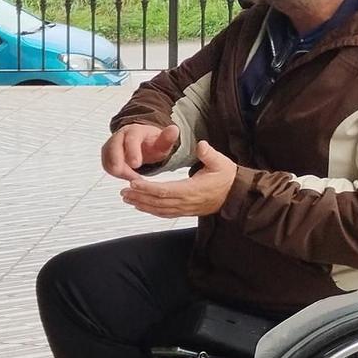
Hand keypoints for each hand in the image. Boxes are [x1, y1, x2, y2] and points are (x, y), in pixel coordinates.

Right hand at [102, 122, 179, 179]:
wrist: (142, 142)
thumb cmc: (151, 143)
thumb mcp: (162, 142)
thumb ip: (167, 138)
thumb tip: (174, 129)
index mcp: (134, 131)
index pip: (130, 139)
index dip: (132, 152)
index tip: (136, 164)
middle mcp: (119, 136)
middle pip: (112, 148)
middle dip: (118, 163)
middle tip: (127, 176)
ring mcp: (111, 145)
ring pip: (108, 159)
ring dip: (119, 171)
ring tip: (134, 178)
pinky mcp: (107, 155)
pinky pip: (107, 166)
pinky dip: (117, 173)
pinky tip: (128, 176)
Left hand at [122, 141, 238, 219]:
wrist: (235, 196)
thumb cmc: (227, 177)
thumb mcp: (221, 162)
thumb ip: (209, 154)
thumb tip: (200, 145)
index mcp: (192, 189)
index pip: (165, 190)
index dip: (148, 188)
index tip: (133, 182)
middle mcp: (186, 201)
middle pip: (157, 201)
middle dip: (139, 196)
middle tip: (123, 191)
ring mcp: (184, 208)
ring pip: (159, 209)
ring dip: (141, 204)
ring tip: (126, 198)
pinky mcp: (184, 211)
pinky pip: (164, 213)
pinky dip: (150, 210)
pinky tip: (140, 206)